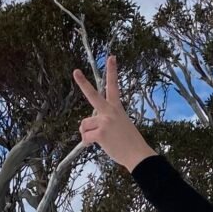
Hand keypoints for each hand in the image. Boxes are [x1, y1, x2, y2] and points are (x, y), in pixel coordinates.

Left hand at [72, 53, 155, 169]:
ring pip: (84, 125)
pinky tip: (96, 145)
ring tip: (100, 140)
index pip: (113, 86)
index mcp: (117, 108)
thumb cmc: (130, 143)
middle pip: (93, 95)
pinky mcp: (100, 132)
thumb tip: (87, 129)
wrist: (138, 154)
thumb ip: (105, 121)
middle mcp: (110, 111)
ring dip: (87, 134)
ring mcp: (105, 121)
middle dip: (83, 83)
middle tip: (75, 71)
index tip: (111, 57)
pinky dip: (87, 143)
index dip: (112, 71)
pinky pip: (85, 137)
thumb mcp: (121, 125)